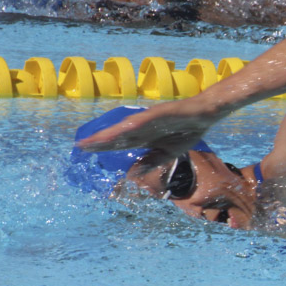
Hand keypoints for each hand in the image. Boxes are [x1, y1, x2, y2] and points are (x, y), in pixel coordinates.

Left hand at [77, 99, 219, 159]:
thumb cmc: (188, 131)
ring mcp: (150, 119)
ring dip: (110, 134)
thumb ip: (151, 162)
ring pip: (126, 128)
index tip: (85, 151)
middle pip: (117, 136)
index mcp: (144, 137)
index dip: (102, 147)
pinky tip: (122, 129)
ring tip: (94, 139)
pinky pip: (146, 120)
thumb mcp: (168, 154)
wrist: (205, 115)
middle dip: (99, 141)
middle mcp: (142, 127)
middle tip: (80, 146)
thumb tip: (132, 173)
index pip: (119, 143)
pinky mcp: (161, 112)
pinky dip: (133, 125)